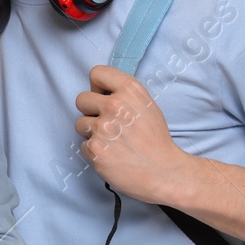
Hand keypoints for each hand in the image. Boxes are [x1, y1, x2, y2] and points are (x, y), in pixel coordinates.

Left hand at [75, 65, 190, 202]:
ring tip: (112, 142)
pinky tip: (111, 155)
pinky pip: (83, 145)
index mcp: (130, 90)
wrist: (164, 172)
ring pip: (80, 123)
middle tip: (108, 124)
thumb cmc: (156, 141)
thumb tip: (101, 91)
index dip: (97, 86)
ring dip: (91, 133)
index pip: (96, 73)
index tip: (103, 97)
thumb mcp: (147, 106)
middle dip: (91, 111)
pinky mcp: (95, 149)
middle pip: (81, 99)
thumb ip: (125, 94)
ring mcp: (103, 127)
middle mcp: (115, 105)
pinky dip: (94, 151)